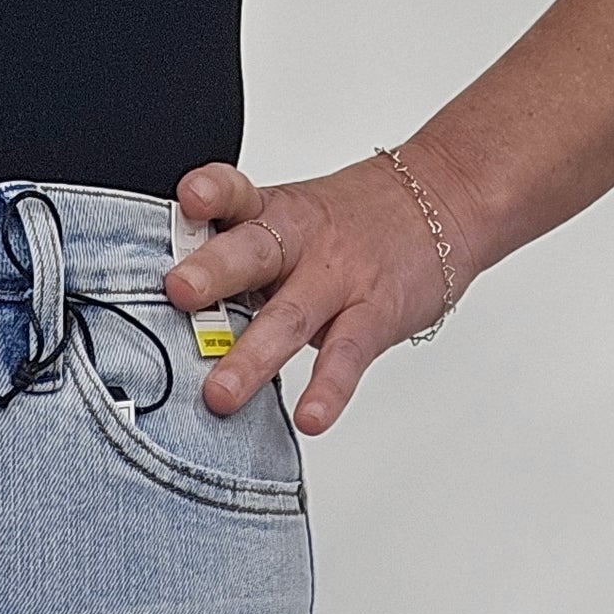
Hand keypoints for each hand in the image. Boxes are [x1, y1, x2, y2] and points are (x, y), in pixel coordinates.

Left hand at [165, 152, 474, 431]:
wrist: (446, 195)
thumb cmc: (352, 221)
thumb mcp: (291, 220)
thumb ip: (237, 259)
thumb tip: (166, 306)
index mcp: (273, 215)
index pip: (237, 197)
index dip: (212, 196)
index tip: (187, 199)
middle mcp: (301, 243)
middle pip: (254, 253)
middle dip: (214, 272)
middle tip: (178, 292)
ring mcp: (339, 280)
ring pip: (291, 316)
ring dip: (254, 355)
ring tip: (221, 394)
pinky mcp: (375, 315)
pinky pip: (348, 355)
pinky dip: (329, 388)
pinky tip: (310, 418)